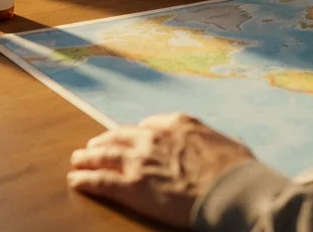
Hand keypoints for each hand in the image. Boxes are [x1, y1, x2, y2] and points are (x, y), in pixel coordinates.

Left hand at [69, 113, 256, 227]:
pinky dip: (84, 180)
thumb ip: (216, 143)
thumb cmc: (238, 170)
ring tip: (77, 160)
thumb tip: (230, 145)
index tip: (131, 137)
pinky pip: (100, 181)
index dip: (137, 133)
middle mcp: (154, 136)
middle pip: (121, 136)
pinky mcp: (132, 185)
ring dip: (88, 157)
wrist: (231, 189)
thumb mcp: (230, 145)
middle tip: (93, 146)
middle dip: (105, 140)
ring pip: (105, 155)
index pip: (149, 125)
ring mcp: (140, 160)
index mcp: (178, 123)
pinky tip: (74, 180)